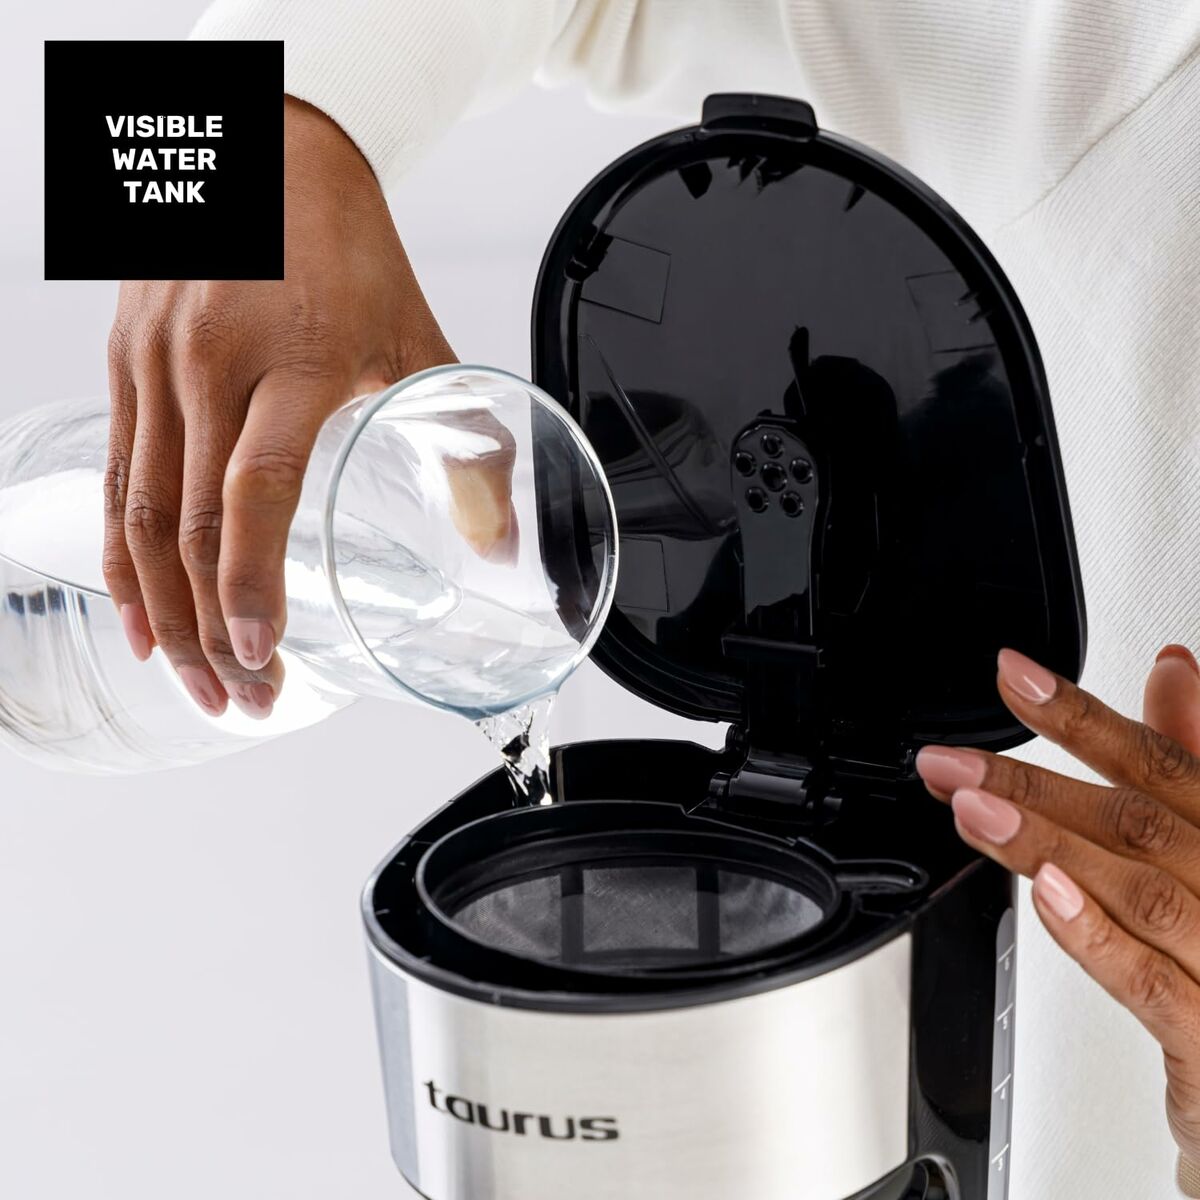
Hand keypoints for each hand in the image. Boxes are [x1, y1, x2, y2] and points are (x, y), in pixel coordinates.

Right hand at [105, 97, 454, 718]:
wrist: (271, 154)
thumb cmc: (354, 255)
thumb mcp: (423, 346)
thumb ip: (468, 447)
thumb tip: (500, 547)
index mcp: (296, 361)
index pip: (256, 491)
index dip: (250, 582)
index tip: (259, 653)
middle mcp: (212, 365)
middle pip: (188, 526)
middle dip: (210, 630)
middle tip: (240, 698)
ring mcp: (156, 362)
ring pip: (138, 513)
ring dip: (161, 611)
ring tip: (193, 679)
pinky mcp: (126, 362)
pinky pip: (115, 477)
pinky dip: (122, 555)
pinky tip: (141, 610)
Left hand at [915, 645, 1199, 1166]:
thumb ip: (1190, 761)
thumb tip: (1174, 668)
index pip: (1162, 762)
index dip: (1082, 714)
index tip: (1012, 675)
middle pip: (1136, 821)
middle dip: (1030, 783)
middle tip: (949, 761)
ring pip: (1139, 890)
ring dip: (1046, 843)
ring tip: (970, 809)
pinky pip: (1151, 983)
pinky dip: (1094, 934)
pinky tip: (1045, 895)